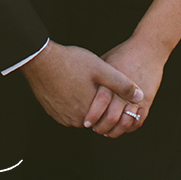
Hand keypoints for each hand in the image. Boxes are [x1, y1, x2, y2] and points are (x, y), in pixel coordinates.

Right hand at [21, 40, 143, 126]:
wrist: (41, 60)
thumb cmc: (71, 62)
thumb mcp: (101, 69)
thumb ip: (122, 84)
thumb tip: (140, 96)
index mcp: (91, 111)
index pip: (108, 117)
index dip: (112, 104)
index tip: (111, 91)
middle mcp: (76, 119)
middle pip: (95, 117)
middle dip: (99, 105)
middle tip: (96, 85)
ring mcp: (62, 117)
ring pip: (81, 115)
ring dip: (85, 104)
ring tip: (85, 83)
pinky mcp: (53, 112)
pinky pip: (68, 112)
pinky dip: (72, 103)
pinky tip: (72, 85)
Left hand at [83, 37, 166, 137]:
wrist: (148, 49)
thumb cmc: (123, 53)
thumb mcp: (105, 61)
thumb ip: (95, 77)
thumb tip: (79, 88)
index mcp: (112, 79)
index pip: (101, 102)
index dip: (92, 116)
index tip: (86, 122)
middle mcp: (124, 89)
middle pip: (112, 117)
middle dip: (101, 127)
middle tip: (95, 129)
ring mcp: (137, 97)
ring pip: (125, 123)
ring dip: (115, 131)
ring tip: (107, 131)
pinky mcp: (147, 101)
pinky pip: (137, 121)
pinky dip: (128, 128)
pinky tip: (120, 127)